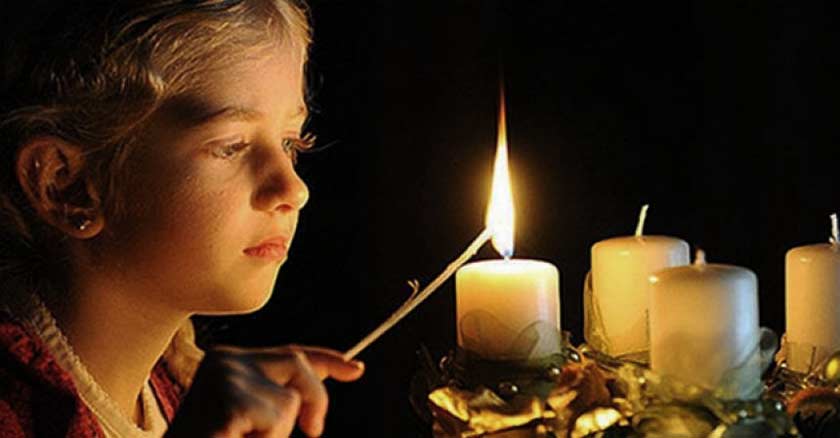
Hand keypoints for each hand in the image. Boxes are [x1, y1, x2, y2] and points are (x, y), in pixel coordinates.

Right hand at [165, 345, 364, 437]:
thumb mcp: (248, 416)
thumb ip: (276, 398)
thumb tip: (317, 402)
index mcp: (227, 360)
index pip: (289, 352)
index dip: (326, 360)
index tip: (356, 369)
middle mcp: (224, 361)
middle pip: (296, 363)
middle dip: (316, 397)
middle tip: (315, 431)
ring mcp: (224, 379)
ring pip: (288, 404)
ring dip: (275, 436)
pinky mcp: (229, 404)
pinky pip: (275, 423)